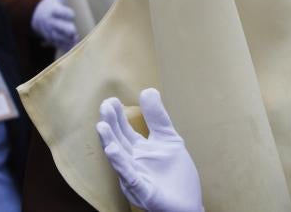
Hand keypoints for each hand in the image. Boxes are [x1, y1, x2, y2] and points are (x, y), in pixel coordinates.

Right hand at [31, 0, 77, 50]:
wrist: (37, 19)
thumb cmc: (50, 4)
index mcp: (53, 11)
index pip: (59, 12)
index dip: (66, 13)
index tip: (72, 14)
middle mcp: (52, 23)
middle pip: (58, 27)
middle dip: (65, 29)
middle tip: (73, 31)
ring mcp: (52, 33)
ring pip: (59, 38)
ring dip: (67, 40)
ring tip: (75, 40)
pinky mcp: (55, 40)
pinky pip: (60, 45)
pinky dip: (66, 48)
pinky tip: (75, 49)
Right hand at [96, 89, 203, 211]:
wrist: (189, 204)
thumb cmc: (176, 175)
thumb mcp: (168, 139)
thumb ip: (157, 117)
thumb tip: (148, 90)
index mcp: (139, 151)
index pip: (124, 131)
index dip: (117, 117)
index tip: (110, 100)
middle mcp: (133, 163)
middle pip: (119, 142)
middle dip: (110, 125)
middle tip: (104, 106)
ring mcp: (137, 178)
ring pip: (120, 159)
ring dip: (110, 142)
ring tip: (101, 126)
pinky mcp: (144, 191)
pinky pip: (130, 177)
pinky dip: (121, 164)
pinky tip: (113, 151)